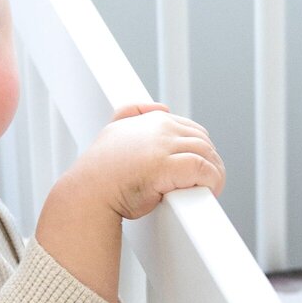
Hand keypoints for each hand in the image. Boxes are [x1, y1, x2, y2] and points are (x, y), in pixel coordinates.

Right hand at [35, 104, 224, 302]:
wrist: (87, 195)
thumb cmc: (101, 174)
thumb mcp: (113, 132)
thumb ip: (132, 114)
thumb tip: (161, 107)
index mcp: (149, 120)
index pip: (189, 128)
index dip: (199, 148)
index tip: (199, 167)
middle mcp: (158, 127)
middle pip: (201, 139)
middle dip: (210, 160)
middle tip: (209, 180)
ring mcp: (162, 145)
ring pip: (206, 153)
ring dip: (214, 172)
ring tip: (212, 188)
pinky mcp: (167, 166)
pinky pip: (203, 169)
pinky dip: (212, 180)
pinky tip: (209, 190)